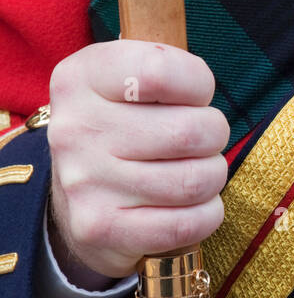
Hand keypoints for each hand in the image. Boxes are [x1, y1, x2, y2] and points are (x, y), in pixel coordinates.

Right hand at [47, 41, 229, 285]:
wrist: (81, 197)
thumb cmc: (125, 127)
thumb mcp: (129, 80)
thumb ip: (166, 69)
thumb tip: (202, 89)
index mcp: (81, 78)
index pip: (161, 71)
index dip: (198, 84)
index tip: (193, 97)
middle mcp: (75, 128)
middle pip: (190, 132)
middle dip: (214, 136)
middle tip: (201, 140)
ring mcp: (84, 182)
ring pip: (195, 181)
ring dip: (212, 177)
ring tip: (195, 171)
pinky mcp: (99, 228)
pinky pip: (186, 224)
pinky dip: (206, 215)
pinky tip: (192, 205)